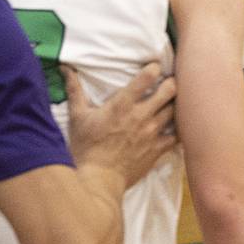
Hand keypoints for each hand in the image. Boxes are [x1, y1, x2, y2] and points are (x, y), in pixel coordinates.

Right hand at [65, 63, 177, 189]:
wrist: (100, 178)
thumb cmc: (86, 145)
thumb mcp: (77, 115)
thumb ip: (74, 89)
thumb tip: (65, 68)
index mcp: (122, 105)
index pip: (144, 79)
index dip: (153, 68)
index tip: (154, 65)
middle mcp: (141, 116)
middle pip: (168, 92)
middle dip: (171, 83)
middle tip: (170, 81)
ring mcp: (152, 134)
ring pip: (174, 112)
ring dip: (175, 104)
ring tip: (174, 100)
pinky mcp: (157, 150)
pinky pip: (176, 136)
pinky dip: (178, 129)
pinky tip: (177, 126)